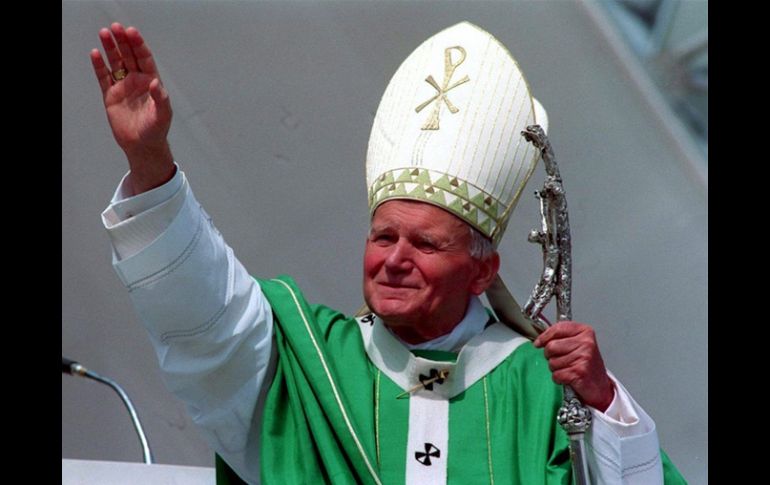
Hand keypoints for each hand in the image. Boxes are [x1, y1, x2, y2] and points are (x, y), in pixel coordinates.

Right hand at [90, 23, 174, 194]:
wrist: (142, 146)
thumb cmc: (156, 130)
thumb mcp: (163, 114)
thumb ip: (161, 98)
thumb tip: (156, 83)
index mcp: (151, 82)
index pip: (144, 58)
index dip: (138, 45)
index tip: (131, 32)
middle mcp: (137, 81)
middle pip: (129, 56)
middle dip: (123, 41)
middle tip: (115, 27)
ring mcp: (123, 87)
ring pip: (116, 63)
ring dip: (110, 48)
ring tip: (104, 33)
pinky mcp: (110, 95)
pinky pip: (103, 77)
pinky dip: (99, 66)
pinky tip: (95, 53)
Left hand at [533, 321, 614, 411]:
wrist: (599, 386)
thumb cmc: (586, 364)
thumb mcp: (577, 344)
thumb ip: (561, 337)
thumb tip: (540, 339)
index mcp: (585, 331)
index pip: (557, 328)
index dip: (544, 337)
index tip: (539, 343)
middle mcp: (586, 343)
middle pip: (551, 346)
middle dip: (550, 355)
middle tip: (561, 359)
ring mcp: (584, 357)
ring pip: (552, 362)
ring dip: (556, 369)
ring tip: (568, 368)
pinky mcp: (579, 372)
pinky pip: (556, 375)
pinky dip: (559, 378)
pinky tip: (568, 377)